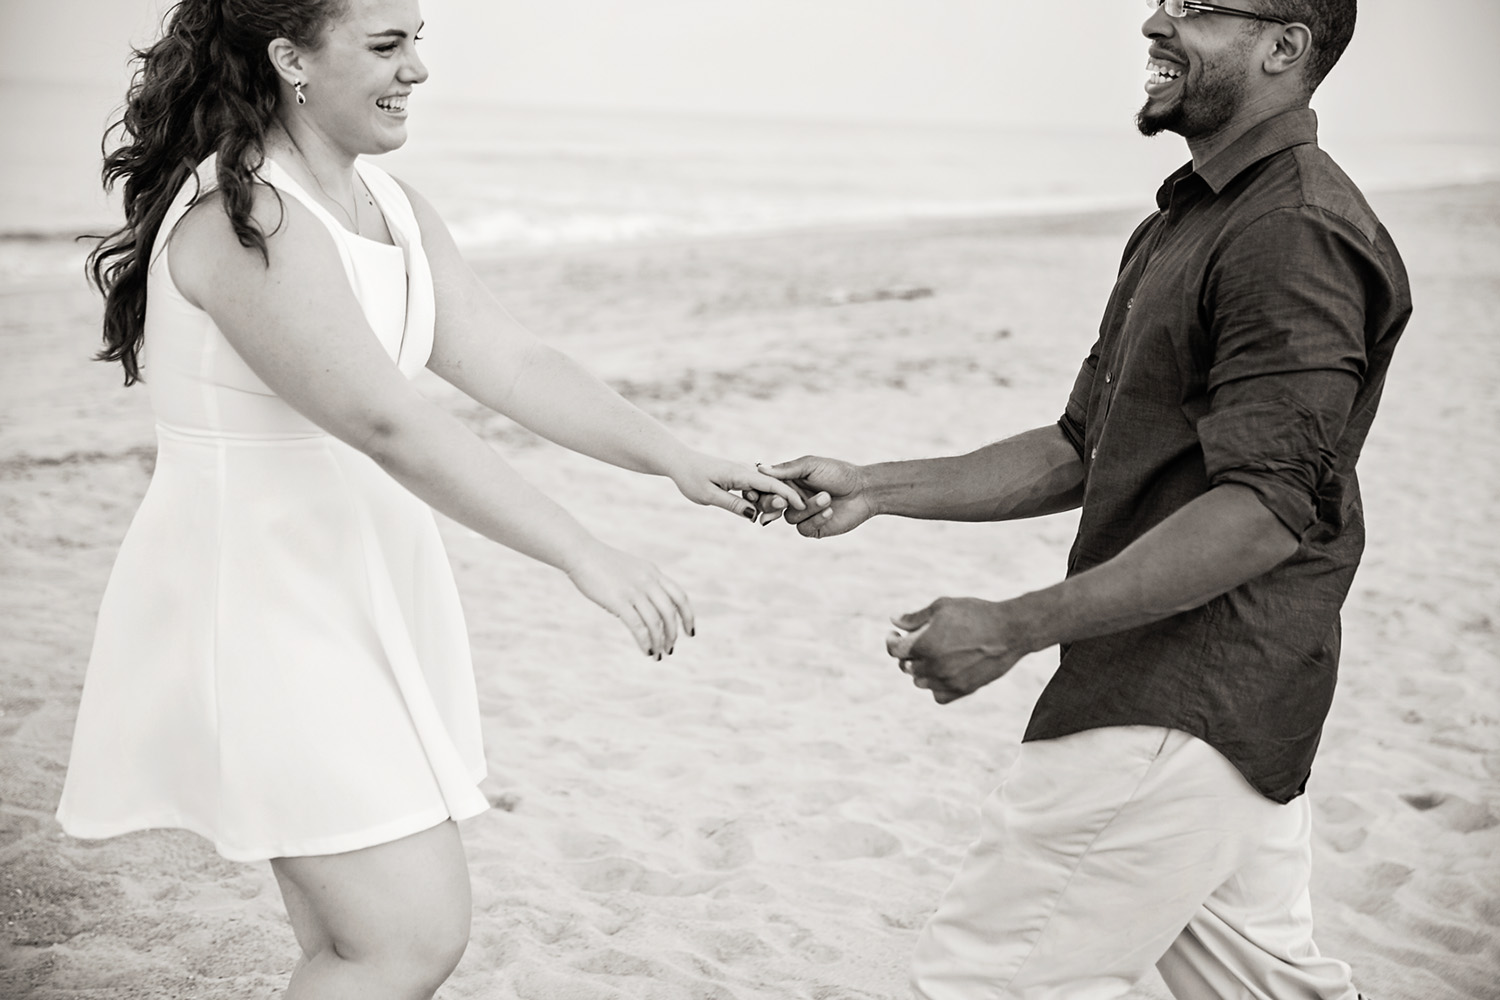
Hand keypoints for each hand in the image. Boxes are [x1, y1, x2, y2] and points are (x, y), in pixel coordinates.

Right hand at [564, 542, 694, 659]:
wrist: (580, 553)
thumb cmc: (601, 563)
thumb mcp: (631, 569)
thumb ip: (643, 584)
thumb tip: (648, 608)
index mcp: (653, 573)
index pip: (679, 596)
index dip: (688, 616)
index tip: (690, 632)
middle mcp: (648, 581)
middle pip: (670, 612)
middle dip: (672, 633)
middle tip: (670, 648)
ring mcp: (634, 590)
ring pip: (655, 622)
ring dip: (659, 641)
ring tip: (658, 654)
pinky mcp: (619, 600)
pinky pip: (637, 626)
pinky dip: (644, 641)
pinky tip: (646, 651)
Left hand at [671, 452, 806, 523]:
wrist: (681, 462)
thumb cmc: (692, 478)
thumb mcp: (709, 496)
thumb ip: (732, 504)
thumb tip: (754, 514)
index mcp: (741, 473)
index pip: (773, 484)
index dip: (790, 496)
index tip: (803, 507)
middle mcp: (747, 470)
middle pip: (773, 488)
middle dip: (777, 505)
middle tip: (764, 523)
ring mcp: (745, 472)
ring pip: (766, 490)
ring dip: (767, 504)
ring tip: (757, 519)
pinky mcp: (741, 476)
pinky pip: (757, 489)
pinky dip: (759, 500)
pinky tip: (752, 510)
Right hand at [743, 455, 874, 536]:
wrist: (864, 490)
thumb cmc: (839, 473)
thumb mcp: (811, 466)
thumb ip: (787, 469)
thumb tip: (761, 469)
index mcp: (788, 482)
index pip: (766, 489)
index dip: (761, 492)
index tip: (758, 491)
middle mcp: (792, 499)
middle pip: (771, 506)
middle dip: (776, 503)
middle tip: (785, 500)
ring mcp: (803, 515)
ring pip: (790, 517)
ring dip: (809, 508)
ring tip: (827, 497)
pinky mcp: (814, 528)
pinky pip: (804, 529)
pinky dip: (816, 519)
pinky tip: (830, 511)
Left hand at [884, 597, 1034, 702]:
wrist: (1010, 630)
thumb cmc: (975, 613)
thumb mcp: (942, 607)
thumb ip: (915, 617)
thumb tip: (894, 621)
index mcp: (924, 645)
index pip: (895, 651)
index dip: (891, 641)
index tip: (894, 634)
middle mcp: (933, 666)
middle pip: (907, 666)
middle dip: (907, 653)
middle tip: (915, 643)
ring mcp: (948, 681)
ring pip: (920, 683)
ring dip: (920, 670)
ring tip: (931, 656)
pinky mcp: (963, 689)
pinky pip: (938, 696)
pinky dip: (936, 686)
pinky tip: (942, 672)